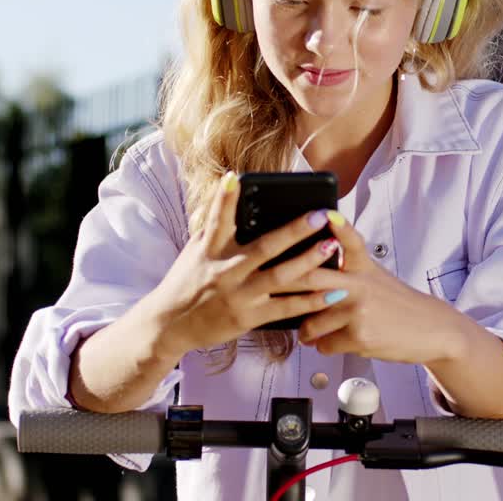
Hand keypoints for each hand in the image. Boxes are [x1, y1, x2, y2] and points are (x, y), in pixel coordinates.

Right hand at [147, 172, 350, 355]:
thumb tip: (230, 196)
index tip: (235, 177)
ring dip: (309, 262)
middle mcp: (226, 271)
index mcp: (211, 250)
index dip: (225, 198)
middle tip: (320, 215)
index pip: (217, 220)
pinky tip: (332, 293)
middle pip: (265, 247)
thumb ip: (216, 229)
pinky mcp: (249, 317)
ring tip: (332, 247)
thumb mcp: (195, 251)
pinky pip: (286, 308)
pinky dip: (310, 301)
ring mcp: (240, 295)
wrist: (170, 325)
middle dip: (294, 231)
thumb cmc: (186, 282)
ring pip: (281, 277)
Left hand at [295, 210, 461, 365]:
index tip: (326, 213)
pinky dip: (324, 346)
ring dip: (307, 331)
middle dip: (284, 287)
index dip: (337, 226)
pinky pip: (323, 345)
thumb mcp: (375, 276)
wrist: (431, 329)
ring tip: (313, 330)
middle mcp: (360, 284)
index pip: (349, 240)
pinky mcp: (359, 336)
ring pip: (310, 322)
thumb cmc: (397, 304)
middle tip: (270, 292)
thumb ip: (345, 270)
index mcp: (364, 265)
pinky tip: (336, 341)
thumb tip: (307, 270)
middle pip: (309, 278)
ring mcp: (358, 310)